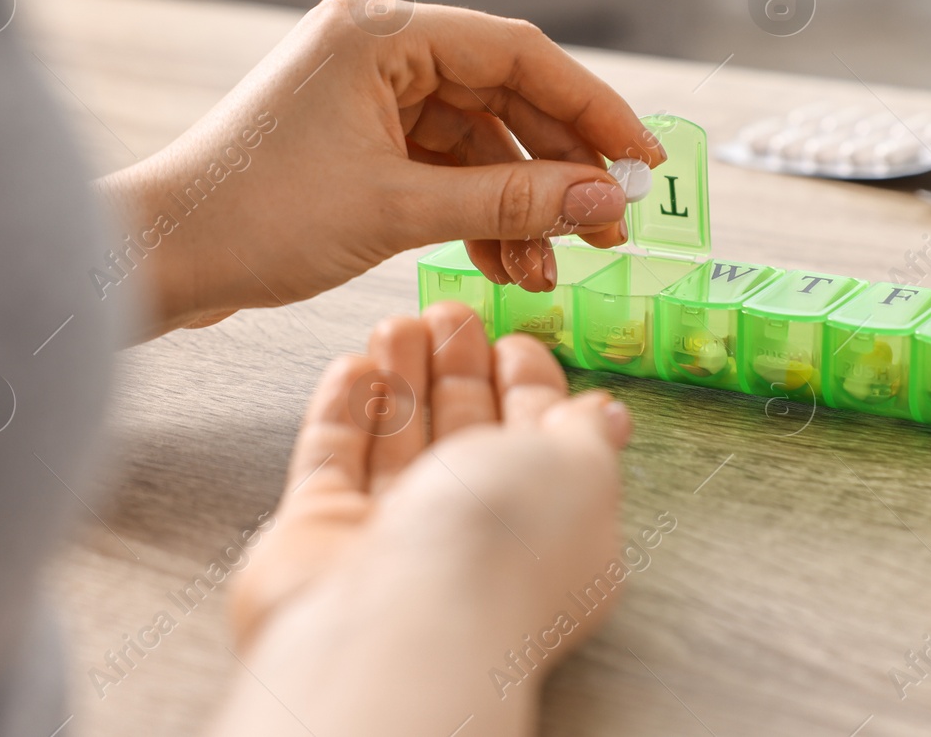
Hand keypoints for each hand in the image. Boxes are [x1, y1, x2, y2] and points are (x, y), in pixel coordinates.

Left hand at [100, 0, 663, 334]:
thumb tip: (606, 202)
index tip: (644, 160)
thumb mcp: (397, 210)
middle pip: (504, 96)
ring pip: (478, 141)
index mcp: (380, 32)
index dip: (593, 107)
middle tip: (608, 228)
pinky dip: (477, 213)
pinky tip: (509, 264)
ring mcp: (365, 94)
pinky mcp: (356, 139)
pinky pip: (441, 167)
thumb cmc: (252, 220)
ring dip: (519, 204)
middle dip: (559, 168)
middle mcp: (376, 48)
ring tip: (554, 268)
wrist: (156, 259)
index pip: (519, 53)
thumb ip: (511, 204)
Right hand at [213, 303, 631, 736]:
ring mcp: (392, 537)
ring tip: (399, 322)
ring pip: (398, 440)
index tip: (511, 340)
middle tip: (449, 313)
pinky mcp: (322, 531)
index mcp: (550, 530)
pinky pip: (334, 458)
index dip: (528, 388)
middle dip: (458, 369)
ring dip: (401, 375)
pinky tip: (355, 364)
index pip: (538, 445)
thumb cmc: (504, 543)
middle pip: (464, 436)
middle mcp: (471, 537)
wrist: (399, 617)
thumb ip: (587, 435)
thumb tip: (608, 415)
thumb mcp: (582, 471)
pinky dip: (345, 408)